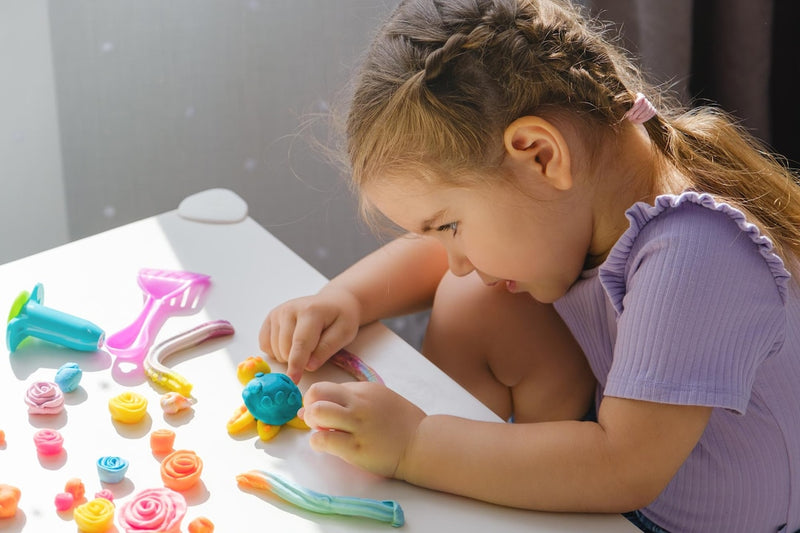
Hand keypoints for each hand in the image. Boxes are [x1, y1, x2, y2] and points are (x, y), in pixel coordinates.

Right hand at [259, 287, 360, 382]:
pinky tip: (290, 344)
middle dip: (298, 359)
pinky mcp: (271, 317)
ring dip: (288, 355)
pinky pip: (265, 344)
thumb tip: (309, 366)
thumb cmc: (341, 318)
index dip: (297, 364)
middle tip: (314, 351)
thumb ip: (327, 348)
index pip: (301, 343)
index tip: (294, 380)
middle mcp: (289, 309)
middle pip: (285, 349)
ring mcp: (278, 312)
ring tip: (305, 345)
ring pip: (274, 349)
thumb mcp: (345, 332)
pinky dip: (276, 350)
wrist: (333, 301)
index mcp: (310, 312)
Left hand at [300, 381, 425, 478]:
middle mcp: (359, 403)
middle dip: (309, 406)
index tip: (320, 411)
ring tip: (322, 431)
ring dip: (312, 422)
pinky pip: (324, 440)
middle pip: (317, 392)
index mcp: (365, 390)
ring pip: (317, 412)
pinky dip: (318, 442)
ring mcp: (358, 425)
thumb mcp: (380, 400)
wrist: (423, 444)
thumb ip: (352, 400)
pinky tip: (327, 446)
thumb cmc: (402, 424)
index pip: (327, 387)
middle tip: (316, 420)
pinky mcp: (357, 448)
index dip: (317, 400)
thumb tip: (315, 407)